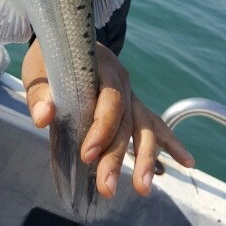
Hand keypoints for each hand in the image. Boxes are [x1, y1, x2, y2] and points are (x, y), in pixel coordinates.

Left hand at [23, 39, 193, 198]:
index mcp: (103, 68)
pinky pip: (154, 123)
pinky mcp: (132, 104)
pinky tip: (186, 162)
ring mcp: (131, 93)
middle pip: (126, 121)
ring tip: (143, 187)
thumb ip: (41, 93)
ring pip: (144, 126)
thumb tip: (43, 117)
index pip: (109, 101)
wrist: (68, 38)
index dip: (101, 129)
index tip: (88, 155)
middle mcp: (122, 81)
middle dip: (118, 156)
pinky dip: (171, 142)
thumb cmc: (52, 57)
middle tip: (107, 187)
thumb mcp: (39, 68)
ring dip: (146, 158)